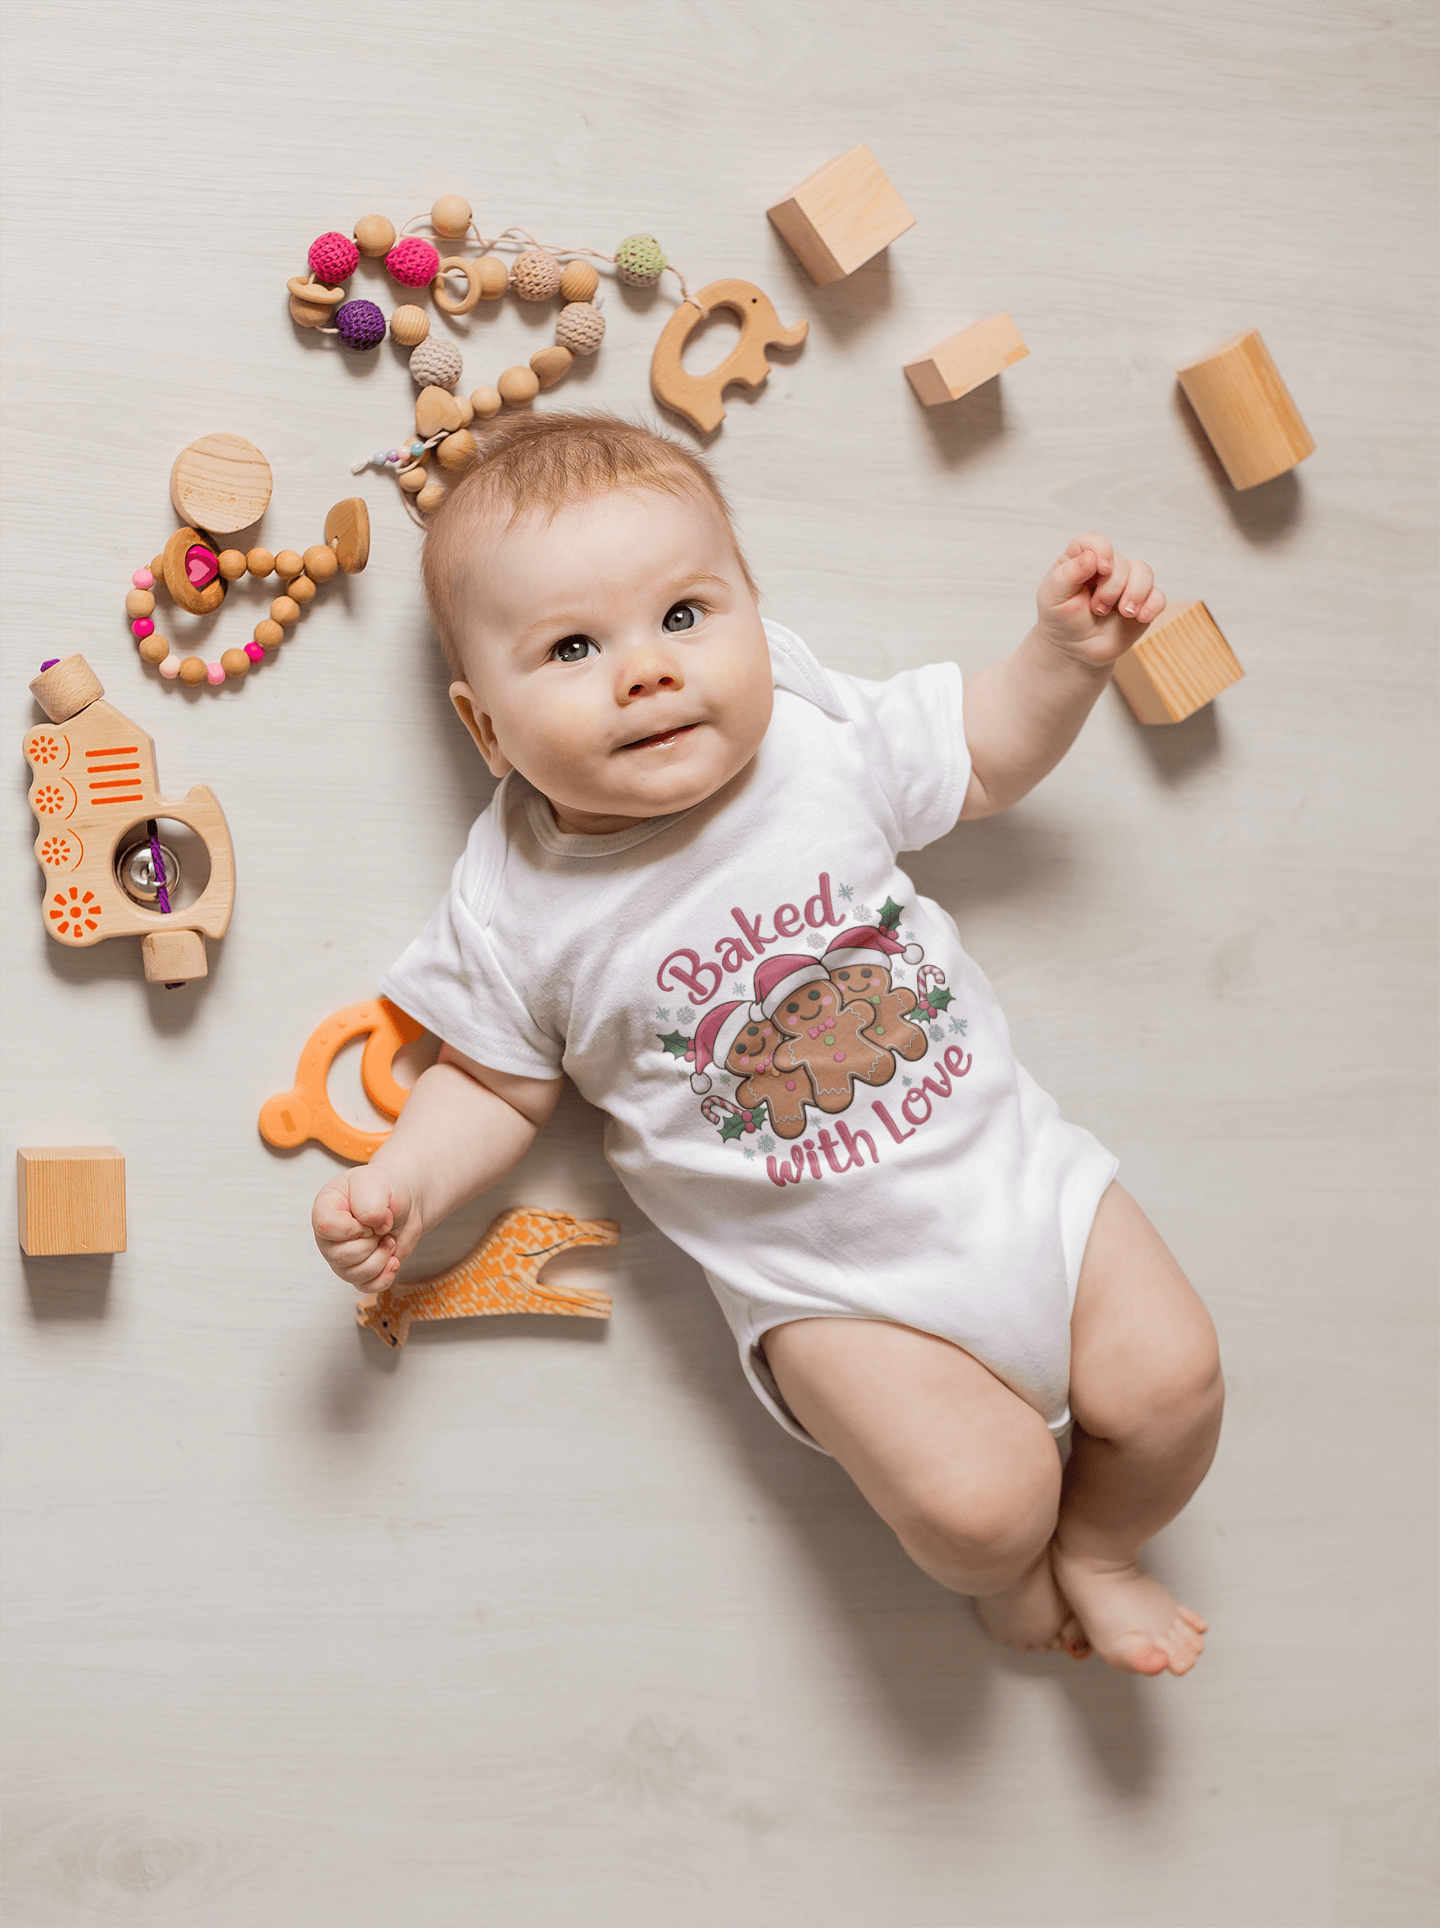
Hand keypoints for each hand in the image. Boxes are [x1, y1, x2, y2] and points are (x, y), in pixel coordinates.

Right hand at [312, 1166, 419, 1292]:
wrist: (403, 1203)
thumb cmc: (385, 1189)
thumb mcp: (378, 1184)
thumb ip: (370, 1204)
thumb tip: (374, 1226)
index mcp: (325, 1208)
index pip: (326, 1227)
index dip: (353, 1227)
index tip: (369, 1218)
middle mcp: (329, 1237)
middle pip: (339, 1256)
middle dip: (370, 1244)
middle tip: (383, 1228)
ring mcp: (341, 1257)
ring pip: (353, 1275)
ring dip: (380, 1259)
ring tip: (388, 1239)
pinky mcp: (359, 1272)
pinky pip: (367, 1287)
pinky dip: (385, 1276)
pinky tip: (393, 1259)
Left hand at [1036, 533, 1165, 668]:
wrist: (1074, 650)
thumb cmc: (1061, 620)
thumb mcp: (1053, 598)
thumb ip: (1068, 574)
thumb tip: (1091, 556)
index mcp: (1081, 560)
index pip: (1094, 541)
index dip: (1102, 550)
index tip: (1102, 569)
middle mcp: (1107, 568)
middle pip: (1122, 562)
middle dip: (1112, 588)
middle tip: (1098, 609)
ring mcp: (1127, 584)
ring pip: (1144, 572)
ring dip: (1135, 594)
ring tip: (1123, 613)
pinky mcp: (1142, 602)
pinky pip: (1158, 596)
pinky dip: (1152, 605)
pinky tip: (1140, 617)